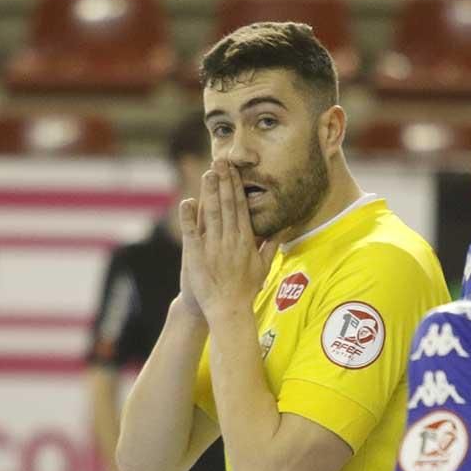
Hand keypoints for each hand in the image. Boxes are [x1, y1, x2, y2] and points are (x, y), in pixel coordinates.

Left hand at [179, 160, 279, 320]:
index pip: (241, 207)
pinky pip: (192, 232)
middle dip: (224, 181)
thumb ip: (271, 245)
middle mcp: (230, 239)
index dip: (236, 187)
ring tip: (208, 172)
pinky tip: (186, 200)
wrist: (229, 309)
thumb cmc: (247, 289)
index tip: (234, 170)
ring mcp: (213, 246)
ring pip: (211, 213)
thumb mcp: (264, 266)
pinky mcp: (197, 255)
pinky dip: (188, 216)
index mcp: (245, 240)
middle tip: (220, 161)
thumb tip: (284, 228)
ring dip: (209, 191)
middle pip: (227, 204)